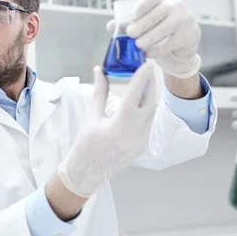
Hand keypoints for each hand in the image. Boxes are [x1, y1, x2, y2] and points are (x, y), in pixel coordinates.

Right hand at [58, 62, 157, 196]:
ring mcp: (141, 141)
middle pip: (149, 102)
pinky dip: (145, 110)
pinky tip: (139, 103)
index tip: (147, 64)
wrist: (88, 171)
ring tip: (144, 83)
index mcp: (120, 124)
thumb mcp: (91, 115)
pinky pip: (148, 123)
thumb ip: (99, 92)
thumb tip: (100, 71)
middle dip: (150, 84)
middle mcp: (135, 133)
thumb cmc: (85, 143)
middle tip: (146, 69)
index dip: (142, 77)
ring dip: (148, 97)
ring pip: (151, 113)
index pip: (135, 95)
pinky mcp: (143, 146)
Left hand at [107, 0, 201, 78]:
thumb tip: (110, 26)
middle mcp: (174, 6)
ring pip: (165, 28)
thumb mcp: (146, 23)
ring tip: (138, 45)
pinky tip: (149, 54)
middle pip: (157, 14)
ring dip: (150, 37)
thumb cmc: (160, 29)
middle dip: (142, 25)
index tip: (131, 17)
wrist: (183, 40)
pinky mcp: (188, 34)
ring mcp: (184, 19)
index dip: (141, 7)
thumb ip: (128, 24)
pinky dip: (158, 49)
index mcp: (161, 1)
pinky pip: (171, 42)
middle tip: (131, 34)